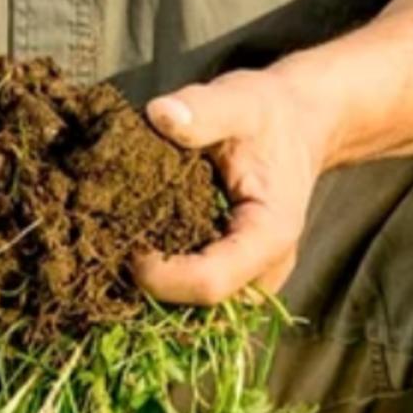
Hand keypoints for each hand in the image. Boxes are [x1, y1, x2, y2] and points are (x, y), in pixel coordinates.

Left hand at [135, 68, 336, 304]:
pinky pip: (194, 298)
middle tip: (115, 247)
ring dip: (154, 288)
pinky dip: (164, 281)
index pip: (209, 284)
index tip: (126, 245)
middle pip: (197, 307)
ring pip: (192, 310)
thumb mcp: (239, 102)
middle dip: (151, 286)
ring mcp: (251, 280)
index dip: (159, 276)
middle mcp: (265, 270)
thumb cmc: (267, 114)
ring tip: (126, 248)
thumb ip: (204, 110)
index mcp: (270, 235)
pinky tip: (141, 248)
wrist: (297, 125)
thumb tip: (160, 114)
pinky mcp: (235, 279)